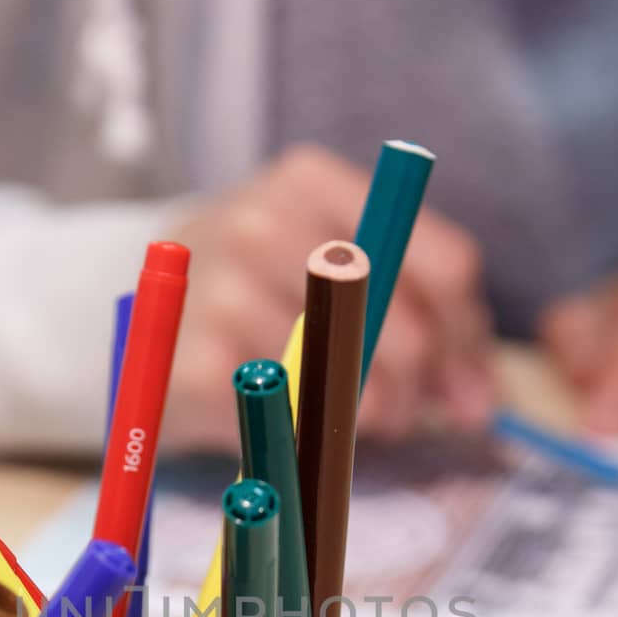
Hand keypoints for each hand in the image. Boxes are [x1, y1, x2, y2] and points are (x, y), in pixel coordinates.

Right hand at [159, 145, 496, 452]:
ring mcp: (225, 290)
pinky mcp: (199, 360)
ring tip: (351, 420)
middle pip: (405, 327)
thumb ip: (412, 307)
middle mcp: (265, 224)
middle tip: (409, 418)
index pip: (444, 264)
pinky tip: (294, 422)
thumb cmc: (253, 287)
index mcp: (313, 183)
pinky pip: (293, 414)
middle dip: (424, 391)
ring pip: (352, 378)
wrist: (137, 311)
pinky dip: (307, 433)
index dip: (467, 339)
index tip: (471, 392)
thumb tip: (481, 400)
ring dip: (370, 419)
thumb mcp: (323, 262)